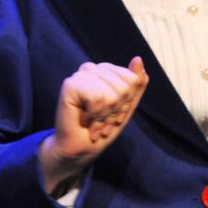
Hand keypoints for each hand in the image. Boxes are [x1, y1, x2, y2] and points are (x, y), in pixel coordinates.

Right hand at [39, 57, 148, 191]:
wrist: (80, 148)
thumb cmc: (102, 128)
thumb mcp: (126, 107)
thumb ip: (135, 84)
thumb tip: (138, 59)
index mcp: (105, 71)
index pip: (131, 79)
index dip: (126, 102)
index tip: (114, 115)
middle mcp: (92, 69)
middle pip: (124, 86)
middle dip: (116, 111)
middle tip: (102, 121)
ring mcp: (79, 75)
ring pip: (112, 93)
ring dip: (105, 115)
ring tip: (94, 122)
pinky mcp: (70, 85)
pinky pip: (98, 97)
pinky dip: (95, 115)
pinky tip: (85, 119)